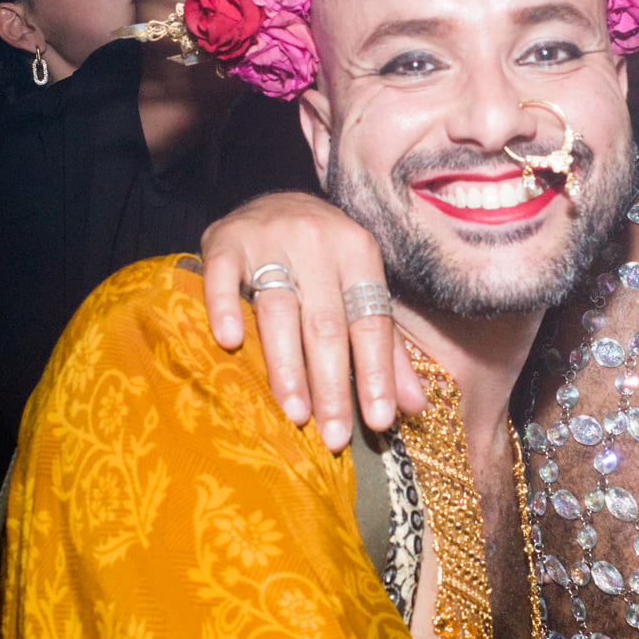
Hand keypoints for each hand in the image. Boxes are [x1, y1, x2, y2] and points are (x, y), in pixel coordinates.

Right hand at [200, 193, 425, 446]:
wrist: (274, 202)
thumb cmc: (325, 259)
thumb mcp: (361, 290)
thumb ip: (387, 348)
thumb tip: (415, 407)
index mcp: (359, 252)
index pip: (370, 322)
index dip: (376, 374)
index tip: (377, 422)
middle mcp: (318, 242)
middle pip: (326, 324)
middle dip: (333, 385)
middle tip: (333, 436)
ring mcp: (269, 238)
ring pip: (279, 309)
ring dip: (287, 366)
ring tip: (295, 413)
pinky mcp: (225, 240)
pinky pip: (223, 277)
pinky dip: (226, 309)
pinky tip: (228, 344)